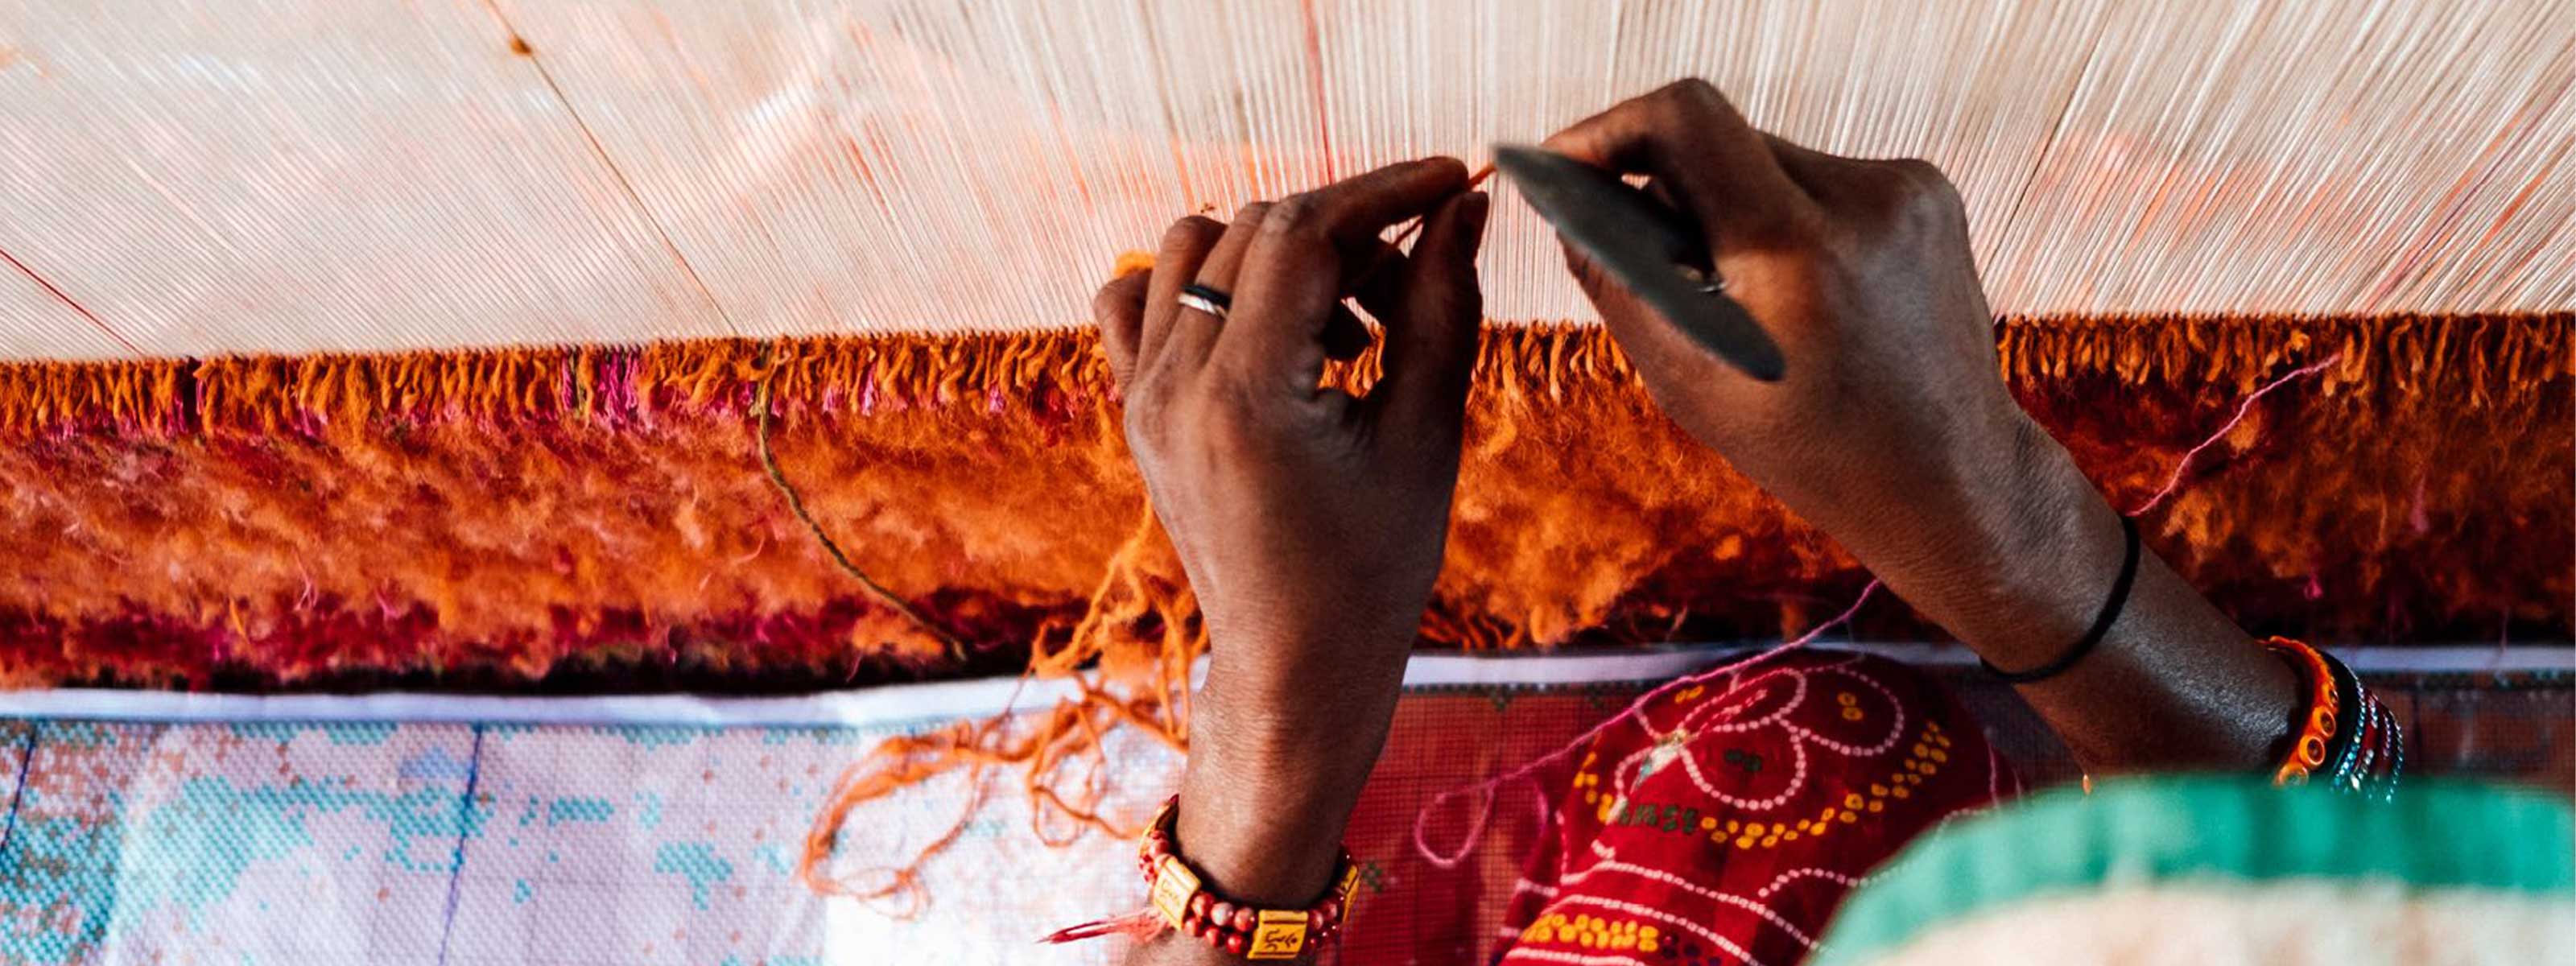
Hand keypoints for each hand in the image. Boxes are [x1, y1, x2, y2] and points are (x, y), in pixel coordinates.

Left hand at [1094, 158, 1486, 917]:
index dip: (1384, 192)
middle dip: (1347, 230)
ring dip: (1277, 252)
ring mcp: (1141, 396)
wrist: (1294, 664)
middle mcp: (1173, 388)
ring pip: (1192, 247)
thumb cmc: (1373, 570)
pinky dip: (1201, 286)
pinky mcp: (1134, 407)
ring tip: (1344, 323)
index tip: (1448, 182)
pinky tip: (1270, 333)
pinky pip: (1138, 297)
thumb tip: (1462, 206)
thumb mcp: (1425, 435)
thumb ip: (1442, 308)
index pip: (1303, 233)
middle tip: (1413, 285)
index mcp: (1245, 400)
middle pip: (1254, 229)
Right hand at [1543, 79, 2045, 589]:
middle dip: (1666, 189)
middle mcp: (1862, 199)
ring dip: (1727, 206)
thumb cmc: (1813, 447)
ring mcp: (1906, 186)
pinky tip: (1806, 290)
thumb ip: (1618, 279)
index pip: (1683, 119)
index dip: (1607, 130)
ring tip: (1749, 297)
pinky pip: (1815, 175)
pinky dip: (1782, 217)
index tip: (1567, 165)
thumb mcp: (1688, 380)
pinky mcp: (1926, 187)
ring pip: (1763, 156)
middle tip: (1656, 263)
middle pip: (1717, 139)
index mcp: (1797, 250)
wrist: (1950, 475)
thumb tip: (1564, 201)